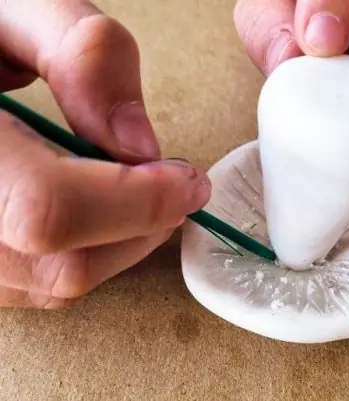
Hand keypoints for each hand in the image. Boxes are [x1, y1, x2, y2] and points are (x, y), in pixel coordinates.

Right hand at [0, 1, 210, 307]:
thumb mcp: (17, 10)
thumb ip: (84, 57)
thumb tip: (142, 144)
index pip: (49, 209)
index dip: (136, 202)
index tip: (188, 180)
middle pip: (63, 265)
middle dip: (141, 225)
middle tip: (172, 184)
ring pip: (57, 285)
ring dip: (122, 241)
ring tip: (132, 188)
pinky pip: (41, 285)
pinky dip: (90, 251)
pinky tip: (96, 207)